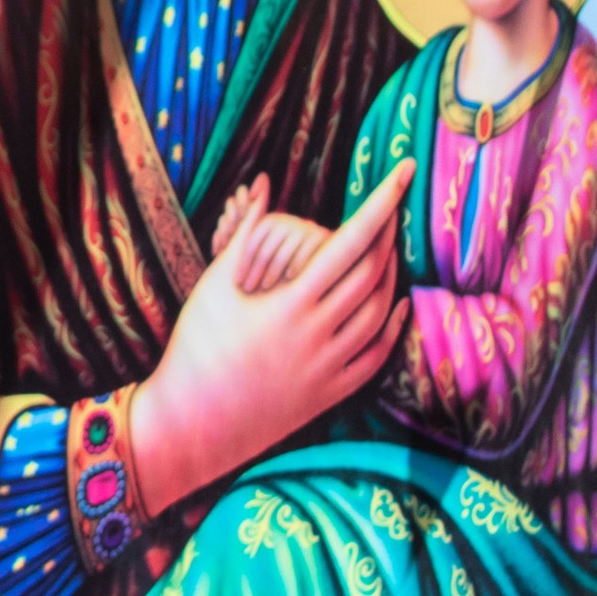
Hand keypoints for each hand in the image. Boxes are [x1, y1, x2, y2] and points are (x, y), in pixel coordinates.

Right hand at [128, 158, 411, 518]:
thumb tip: (263, 184)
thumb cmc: (197, 346)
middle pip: (373, 275)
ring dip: (390, 277)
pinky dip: (390, 325)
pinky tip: (394, 304)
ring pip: (380, 314)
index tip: (403, 172)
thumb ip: (247, 232)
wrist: (193, 423)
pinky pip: (376, 356)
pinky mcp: (330, 395)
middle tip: (394, 204)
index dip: (381, 204)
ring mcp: (327, 369)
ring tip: (388, 249)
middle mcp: (316, 337)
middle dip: (388, 234)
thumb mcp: (214, 284)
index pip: (349, 243)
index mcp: (289, 305)